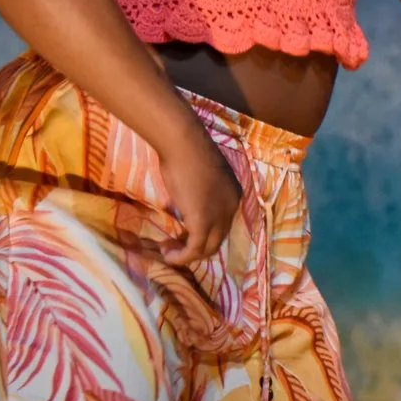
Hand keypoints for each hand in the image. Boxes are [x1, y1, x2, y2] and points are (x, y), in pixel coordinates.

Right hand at [161, 133, 243, 266]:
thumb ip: (199, 191)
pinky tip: (167, 254)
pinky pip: (194, 249)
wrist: (183, 144)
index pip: (222, 223)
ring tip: (167, 250)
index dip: (202, 232)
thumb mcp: (200, 175)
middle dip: (196, 246)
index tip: (181, 232)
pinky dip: (181, 257)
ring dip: (187, 255)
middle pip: (218, 239)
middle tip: (173, 245)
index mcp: (234, 195)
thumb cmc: (187, 152)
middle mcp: (232, 208)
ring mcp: (220, 217)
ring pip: (209, 249)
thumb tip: (186, 200)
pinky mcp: (203, 223)